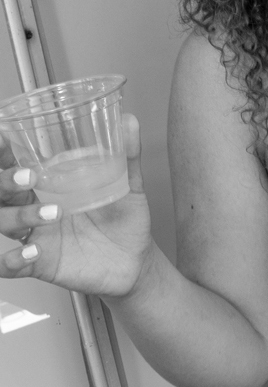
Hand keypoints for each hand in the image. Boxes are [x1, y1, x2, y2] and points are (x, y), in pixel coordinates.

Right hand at [0, 113, 153, 298]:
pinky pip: (13, 265)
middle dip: (5, 181)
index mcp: (46, 184)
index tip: (3, 138)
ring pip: (4, 223)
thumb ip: (127, 156)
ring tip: (52, 212)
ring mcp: (35, 235)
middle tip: (28, 176)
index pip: (10, 164)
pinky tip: (31, 253)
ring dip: (19, 216)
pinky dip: (14, 260)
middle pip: (0, 192)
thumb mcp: (128, 186)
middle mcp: (33, 208)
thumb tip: (130, 122)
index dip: (1, 152)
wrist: (136, 260)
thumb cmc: (124, 220)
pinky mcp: (41, 263)